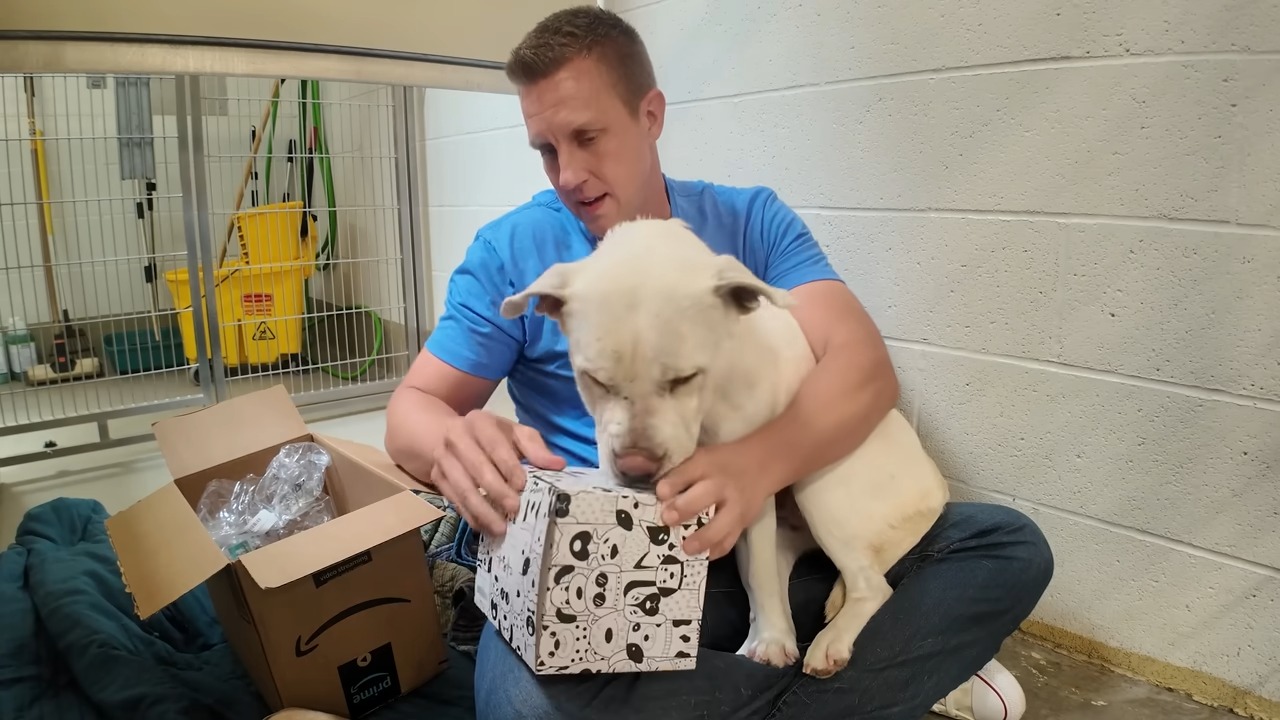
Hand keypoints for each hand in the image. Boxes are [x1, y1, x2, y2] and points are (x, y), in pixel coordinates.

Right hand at [429, 409, 564, 536]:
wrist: (451, 436)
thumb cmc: (493, 437)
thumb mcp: (515, 434)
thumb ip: (535, 448)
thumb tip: (558, 465)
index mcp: (479, 422)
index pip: (494, 445)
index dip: (508, 466)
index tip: (522, 486)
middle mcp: (456, 437)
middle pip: (476, 467)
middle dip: (496, 491)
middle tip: (514, 510)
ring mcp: (443, 459)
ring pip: (462, 488)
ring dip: (482, 510)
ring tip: (500, 528)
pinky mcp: (436, 478)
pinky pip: (453, 500)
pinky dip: (469, 515)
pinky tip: (484, 527)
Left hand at [653, 441, 781, 559]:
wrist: (761, 466)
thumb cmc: (722, 463)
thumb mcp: (702, 458)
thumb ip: (682, 475)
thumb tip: (659, 497)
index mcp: (707, 465)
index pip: (687, 473)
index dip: (673, 484)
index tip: (660, 493)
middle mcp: (722, 485)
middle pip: (704, 497)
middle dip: (684, 509)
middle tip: (667, 520)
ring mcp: (735, 507)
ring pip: (720, 526)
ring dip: (702, 539)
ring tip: (685, 549)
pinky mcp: (743, 523)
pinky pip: (730, 540)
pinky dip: (716, 551)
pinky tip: (702, 557)